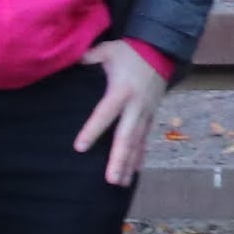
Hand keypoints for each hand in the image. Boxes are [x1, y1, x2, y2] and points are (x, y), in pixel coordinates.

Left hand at [67, 37, 171, 187]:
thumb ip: (89, 56)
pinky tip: (134, 172)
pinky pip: (145, 139)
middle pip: (126, 137)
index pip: (105, 114)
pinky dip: (140, 156)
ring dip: (128, 164)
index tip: (80, 147)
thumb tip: (72, 60)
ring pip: (137, 143)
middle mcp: (135, 106)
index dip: (92, 130)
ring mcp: (145, 113)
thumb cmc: (131, 51)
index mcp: (121, 91)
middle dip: (118, 160)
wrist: (162, 51)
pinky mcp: (151, 115)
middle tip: (110, 180)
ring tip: (120, 183)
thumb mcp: (109, 50)